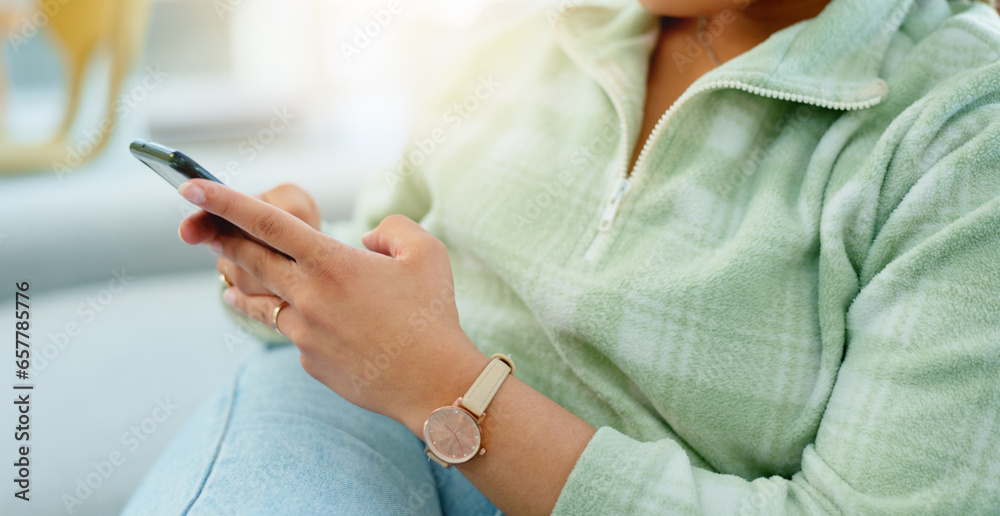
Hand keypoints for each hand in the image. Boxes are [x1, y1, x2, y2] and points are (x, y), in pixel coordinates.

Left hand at [177, 179, 488, 430]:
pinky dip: (298, 321)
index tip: (191, 184)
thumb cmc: (432, 315)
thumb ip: (391, 230)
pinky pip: (296, 332)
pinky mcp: (308, 361)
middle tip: (198, 226)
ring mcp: (304, 332)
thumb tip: (365, 242)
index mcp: (332, 262)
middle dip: (220, 238)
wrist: (433, 384)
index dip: (225, 200)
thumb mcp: (425, 253)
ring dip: (241, 284)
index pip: (267, 222)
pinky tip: (311, 323)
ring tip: (226, 278)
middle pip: (249, 260)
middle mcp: (308, 296)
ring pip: (260, 301)